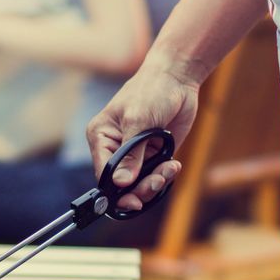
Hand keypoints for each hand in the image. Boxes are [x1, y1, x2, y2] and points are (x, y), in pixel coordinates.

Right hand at [85, 62, 198, 210]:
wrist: (178, 78)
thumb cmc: (151, 91)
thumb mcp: (139, 121)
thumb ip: (130, 154)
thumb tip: (121, 183)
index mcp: (101, 137)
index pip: (103, 173)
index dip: (116, 191)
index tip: (132, 201)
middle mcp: (115, 148)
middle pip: (121, 184)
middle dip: (139, 188)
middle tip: (156, 182)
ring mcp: (135, 153)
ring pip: (139, 183)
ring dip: (155, 182)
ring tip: (169, 169)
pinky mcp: (153, 154)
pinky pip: (156, 175)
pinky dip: (166, 174)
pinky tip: (174, 164)